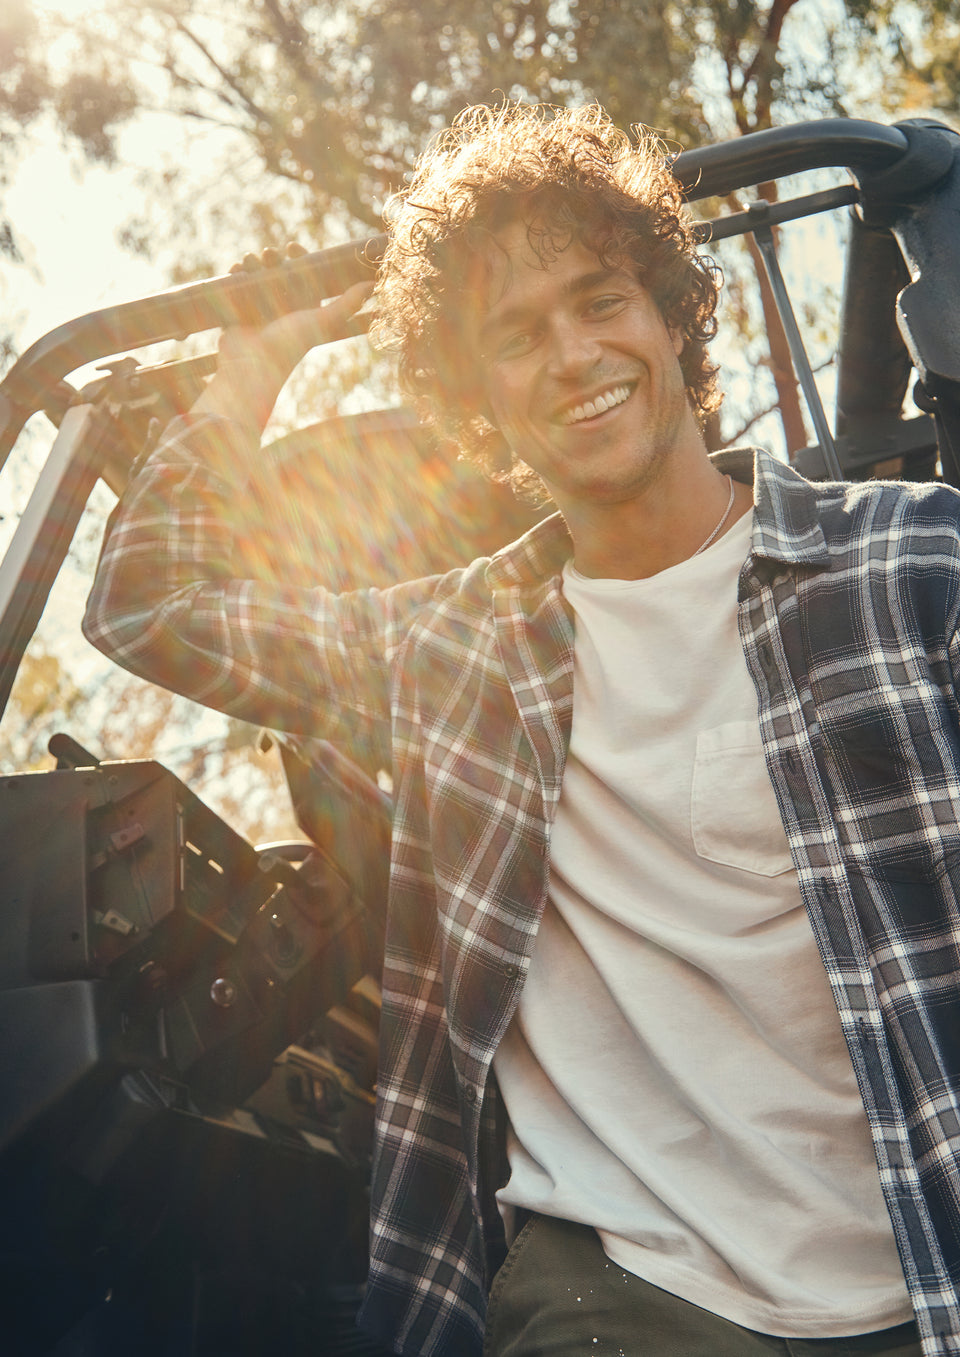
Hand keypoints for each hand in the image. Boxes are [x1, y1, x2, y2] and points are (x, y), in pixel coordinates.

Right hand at [192, 242, 375, 432]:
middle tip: (270, 255)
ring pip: (256, 274)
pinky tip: (236, 270)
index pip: (303, 274)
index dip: (298, 258)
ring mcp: (258, 308)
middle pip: (277, 270)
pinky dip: (235, 274)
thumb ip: (348, 303)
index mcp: (302, 307)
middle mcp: (281, 307)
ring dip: (253, 262)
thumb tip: (375, 284)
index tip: (292, 248)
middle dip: (273, 257)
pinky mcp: (237, 311)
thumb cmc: (290, 344)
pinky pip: (236, 285)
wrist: (253, 366)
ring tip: (249, 261)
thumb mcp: (323, 320)